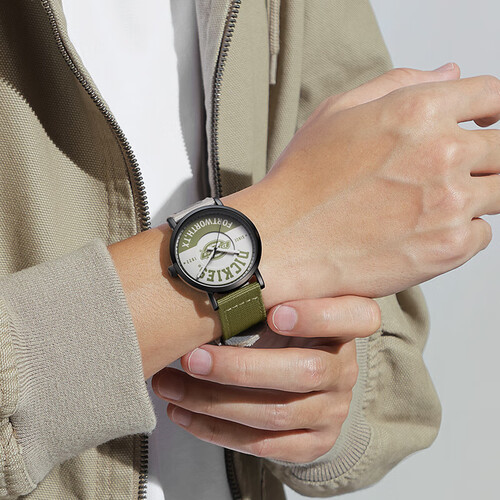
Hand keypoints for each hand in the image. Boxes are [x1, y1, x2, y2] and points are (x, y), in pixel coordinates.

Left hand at [151, 295, 379, 462]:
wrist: (297, 387)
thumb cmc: (277, 334)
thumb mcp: (277, 310)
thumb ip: (260, 298)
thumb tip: (203, 283)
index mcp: (343, 326)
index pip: (359, 317)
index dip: (319, 316)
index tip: (274, 313)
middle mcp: (345, 369)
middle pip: (304, 371)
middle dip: (239, 368)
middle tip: (192, 358)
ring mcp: (333, 410)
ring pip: (276, 413)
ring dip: (214, 401)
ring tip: (170, 386)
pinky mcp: (314, 443)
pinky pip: (264, 445)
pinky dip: (215, 429)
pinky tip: (182, 413)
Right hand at [224, 64, 499, 305]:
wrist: (283, 240)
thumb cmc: (303, 180)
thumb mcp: (338, 112)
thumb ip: (401, 83)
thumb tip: (450, 73)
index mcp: (417, 110)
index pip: (492, 96)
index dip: (492, 108)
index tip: (486, 121)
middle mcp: (441, 153)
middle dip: (486, 154)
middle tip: (457, 169)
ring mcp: (449, 204)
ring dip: (478, 194)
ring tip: (437, 202)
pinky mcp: (447, 248)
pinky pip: (482, 233)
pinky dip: (462, 231)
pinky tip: (424, 230)